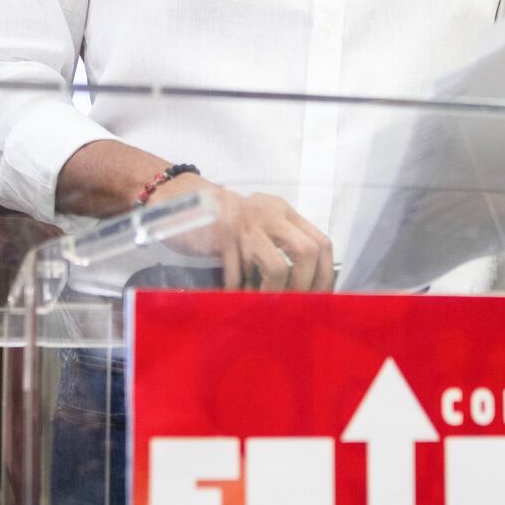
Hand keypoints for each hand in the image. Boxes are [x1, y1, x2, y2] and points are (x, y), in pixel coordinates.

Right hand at [168, 174, 333, 291]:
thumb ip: (281, 244)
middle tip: (292, 305)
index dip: (325, 275)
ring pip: (276, 267)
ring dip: (271, 293)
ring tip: (261, 304)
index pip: (322, 243)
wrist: (179, 198)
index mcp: (284, 212)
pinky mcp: (222, 236)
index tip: (318, 298)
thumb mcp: (259, 225)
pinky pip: (239, 274)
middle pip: (306, 252)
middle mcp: (270, 214)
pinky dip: (237, 290)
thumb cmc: (225, 222)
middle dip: (303, 286)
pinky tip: (233, 295)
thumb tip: (302, 289)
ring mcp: (246, 224)